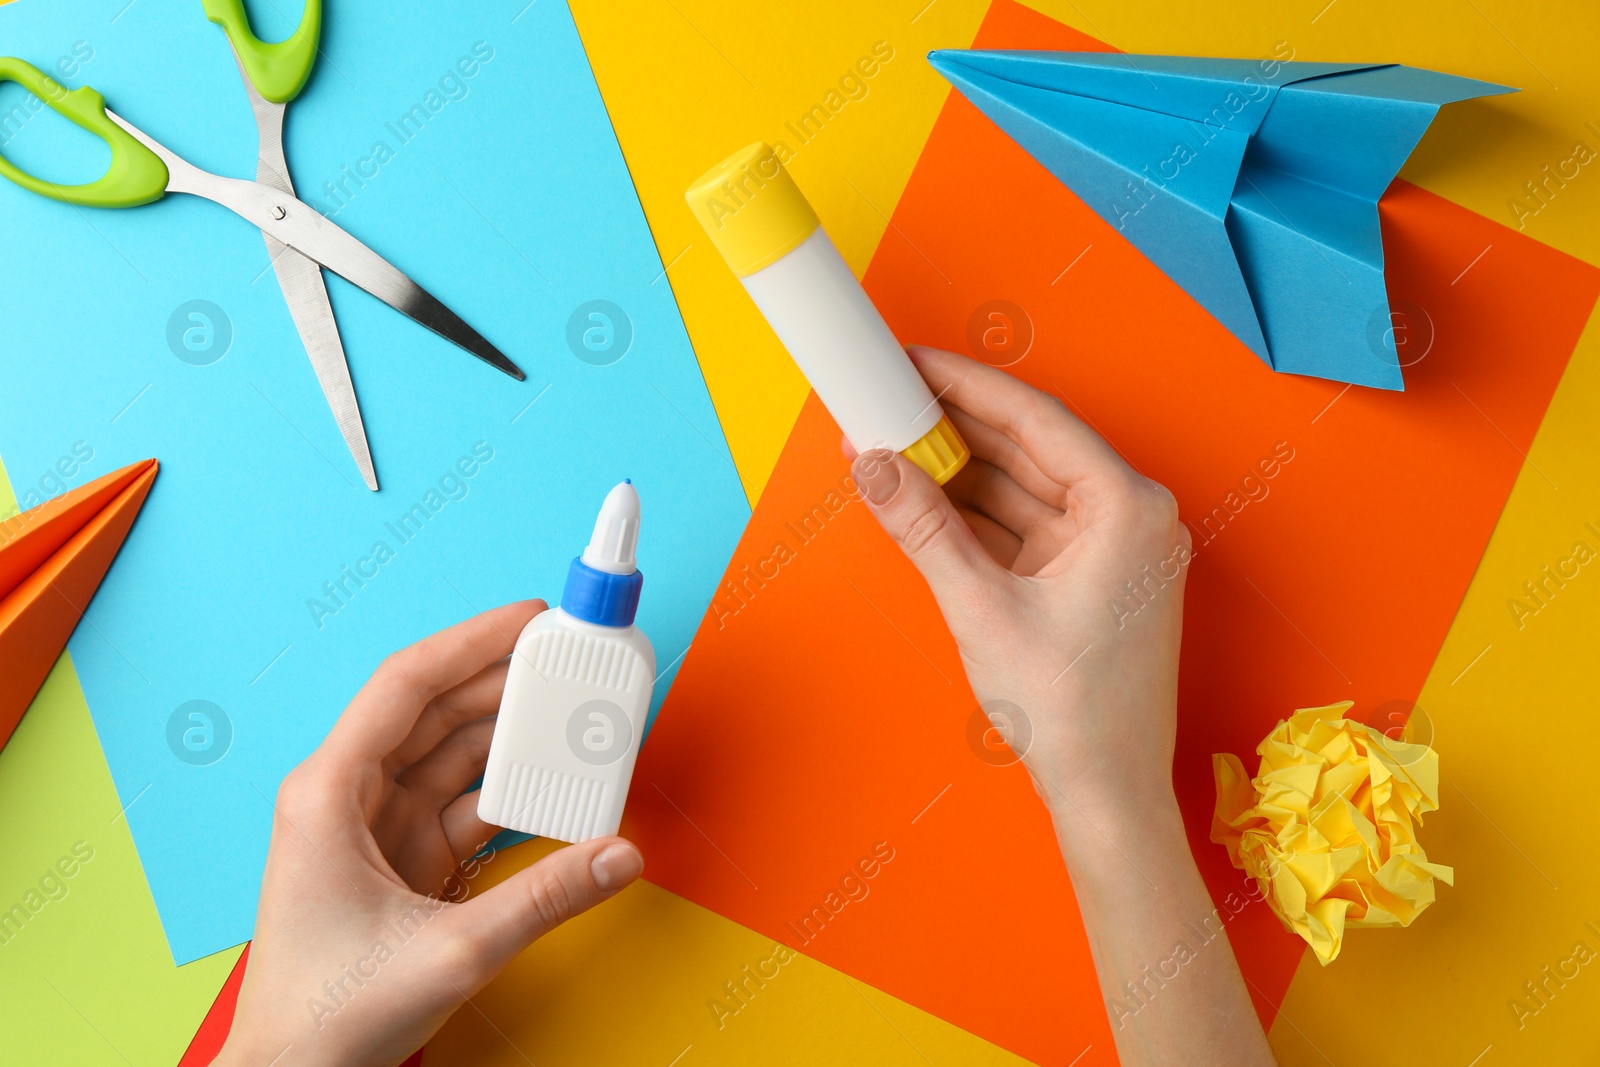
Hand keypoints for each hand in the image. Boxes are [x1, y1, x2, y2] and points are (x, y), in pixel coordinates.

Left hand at [215, 601, 644, 1066]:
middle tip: (567, 660)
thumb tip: (617, 854)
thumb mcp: (447, 953)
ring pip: (451, 754)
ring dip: (509, 736)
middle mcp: (347, 796)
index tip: (529, 618)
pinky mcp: (400, 859)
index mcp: (328, 793)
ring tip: (570, 714)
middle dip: (502, 681)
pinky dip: (508, 791)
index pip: (405, 685)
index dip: (470, 642)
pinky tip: (551, 783)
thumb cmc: (326, 1016)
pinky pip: (462, 802)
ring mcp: (375, 827)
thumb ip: (543, 899)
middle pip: (434, 711)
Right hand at [851, 348, 1274, 1065]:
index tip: (913, 361)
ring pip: (1024, 486)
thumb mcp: (981, 608)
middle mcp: (1131, 516)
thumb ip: (923, 527)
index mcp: (1127, 508)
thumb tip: (873, 464)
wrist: (1106, 794)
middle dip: (954, 426)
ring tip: (892, 445)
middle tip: (888, 399)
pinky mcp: (1093, 577)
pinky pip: (1028, 525)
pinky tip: (925, 497)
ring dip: (960, 470)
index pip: (1035, 418)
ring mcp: (1114, 548)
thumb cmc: (1069, 712)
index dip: (965, 383)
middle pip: (1029, 446)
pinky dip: (978, 514)